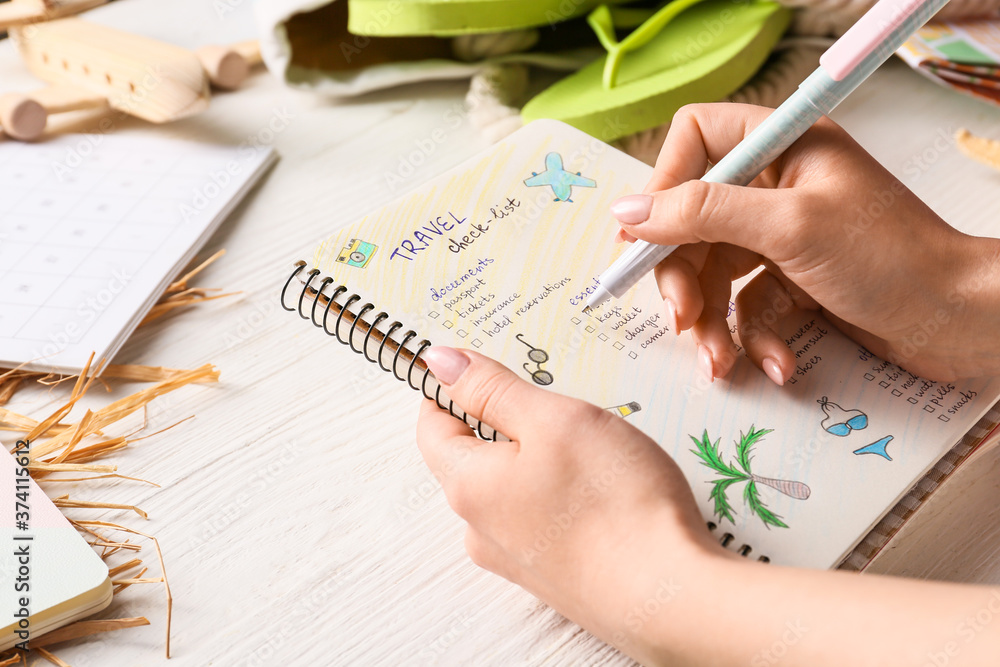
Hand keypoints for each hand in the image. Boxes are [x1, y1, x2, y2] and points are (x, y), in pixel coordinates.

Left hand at [415, 346, 732, 663]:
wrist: (673, 598)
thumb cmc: (616, 504)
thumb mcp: (552, 419)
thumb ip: (492, 389)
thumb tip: (440, 363)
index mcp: (468, 486)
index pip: (432, 425)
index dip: (452, 387)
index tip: (487, 364)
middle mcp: (481, 528)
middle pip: (474, 456)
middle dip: (507, 419)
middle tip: (556, 398)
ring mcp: (518, 558)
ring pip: (513, 487)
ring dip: (541, 457)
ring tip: (592, 443)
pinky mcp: (555, 576)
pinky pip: (543, 517)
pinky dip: (563, 493)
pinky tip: (605, 486)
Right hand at [611, 103, 999, 382]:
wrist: (962, 322)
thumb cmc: (893, 260)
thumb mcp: (789, 227)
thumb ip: (703, 212)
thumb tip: (628, 212)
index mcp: (782, 145)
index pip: (695, 142)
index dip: (662, 186)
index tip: (642, 239)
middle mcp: (778, 185)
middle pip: (694, 221)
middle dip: (684, 276)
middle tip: (681, 317)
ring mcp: (785, 235)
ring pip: (716, 273)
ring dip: (714, 323)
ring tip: (719, 362)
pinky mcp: (794, 281)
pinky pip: (749, 307)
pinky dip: (755, 339)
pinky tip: (776, 364)